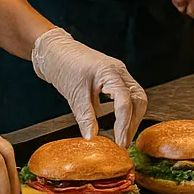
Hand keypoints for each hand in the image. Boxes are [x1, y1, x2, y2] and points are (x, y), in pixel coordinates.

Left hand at [31, 28, 147, 147]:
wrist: (54, 50)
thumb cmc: (63, 65)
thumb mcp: (73, 94)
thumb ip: (85, 116)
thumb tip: (92, 138)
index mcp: (110, 72)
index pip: (125, 101)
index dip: (124, 124)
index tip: (120, 143)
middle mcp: (119, 71)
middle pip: (138, 99)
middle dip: (133, 122)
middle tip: (124, 143)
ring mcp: (118, 73)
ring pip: (136, 97)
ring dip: (132, 117)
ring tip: (123, 136)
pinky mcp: (113, 78)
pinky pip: (128, 95)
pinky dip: (126, 110)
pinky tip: (119, 123)